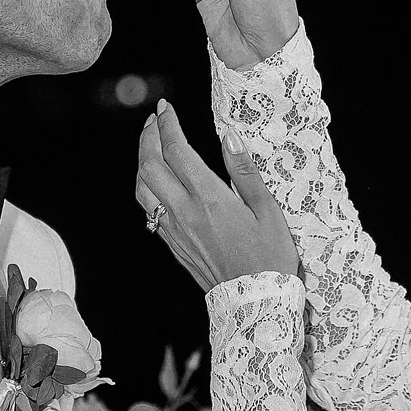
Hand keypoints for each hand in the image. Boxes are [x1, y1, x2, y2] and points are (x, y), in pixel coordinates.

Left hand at [135, 101, 298, 290]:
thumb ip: (245, 172)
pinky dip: (145, 186)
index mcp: (209, 199)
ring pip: (142, 188)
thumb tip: (228, 137)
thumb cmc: (269, 257)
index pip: (177, 151)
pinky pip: (148, 210)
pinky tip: (155, 180)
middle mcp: (185, 213)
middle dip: (148, 137)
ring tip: (150, 144)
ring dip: (141, 161)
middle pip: (150, 166)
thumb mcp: (268, 210)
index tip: (166, 108)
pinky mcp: (173, 245)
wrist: (255, 303)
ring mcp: (175, 230)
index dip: (168, 125)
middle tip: (154, 119)